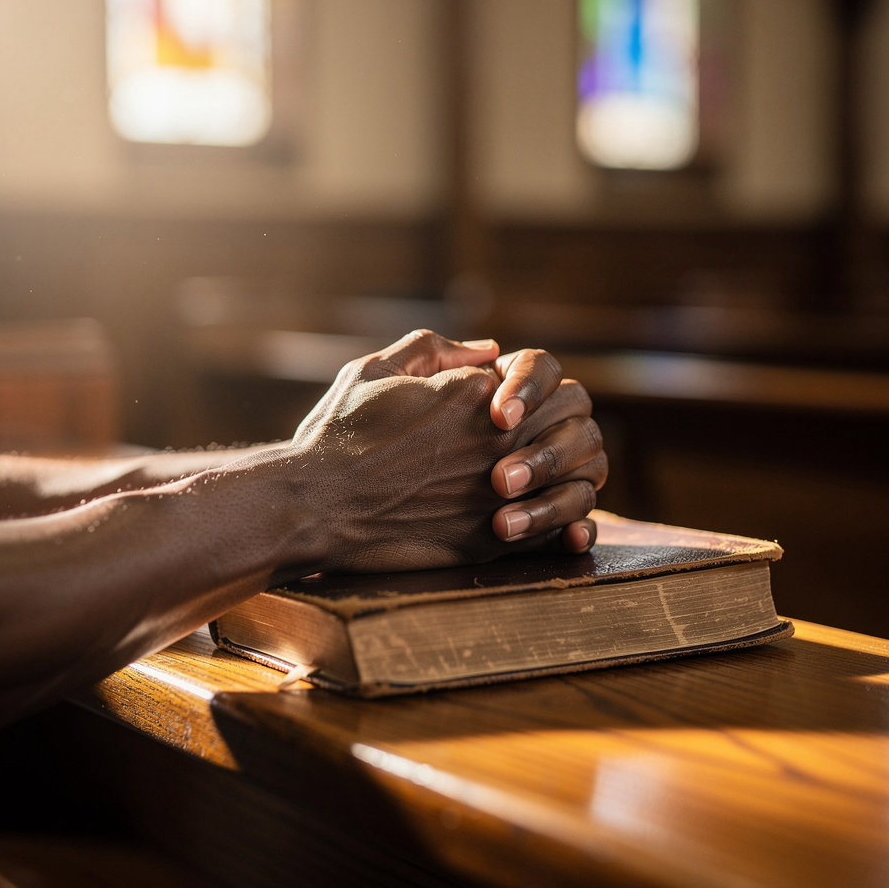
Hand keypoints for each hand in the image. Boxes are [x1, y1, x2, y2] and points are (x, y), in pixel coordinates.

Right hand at [290, 330, 605, 572]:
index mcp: (472, 392)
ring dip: (568, 473)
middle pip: (568, 420)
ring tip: (542, 478)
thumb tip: (487, 350)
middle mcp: (495, 439)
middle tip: (536, 438)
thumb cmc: (337, 436)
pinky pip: (554, 530)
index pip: (536, 379)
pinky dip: (562, 524)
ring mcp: (496, 491)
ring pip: (574, 475)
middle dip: (558, 424)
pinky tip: (548, 519)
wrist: (315, 506)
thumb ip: (432, 348)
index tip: (504, 406)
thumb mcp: (374, 370)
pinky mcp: (489, 539)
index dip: (525, 391)